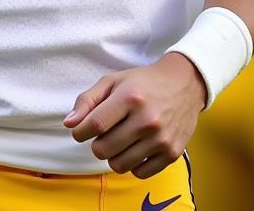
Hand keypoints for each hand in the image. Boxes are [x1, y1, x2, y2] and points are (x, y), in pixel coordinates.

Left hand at [63, 52, 206, 177]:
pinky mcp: (172, 153)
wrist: (184, 84)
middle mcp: (147, 120)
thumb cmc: (143, 82)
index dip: (80, 131)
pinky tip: (134, 147)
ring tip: (118, 140)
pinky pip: (139, 173)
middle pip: (104, 148)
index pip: (95, 125)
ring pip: (119, 165)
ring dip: (112, 155)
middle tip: (103, 133)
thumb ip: (87, 100)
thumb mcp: (113, 81)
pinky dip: (131, 164)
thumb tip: (69, 124)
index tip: (80, 130)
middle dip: (96, 144)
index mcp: (131, 97)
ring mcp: (161, 139)